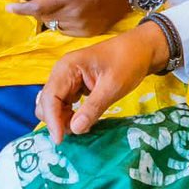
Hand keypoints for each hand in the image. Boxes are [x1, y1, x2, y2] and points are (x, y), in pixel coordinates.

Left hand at [5, 0, 135, 36]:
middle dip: (37, 9)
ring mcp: (82, 26)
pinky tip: (72, 11)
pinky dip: (64, 22)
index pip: (37, 7)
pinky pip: (68, 30)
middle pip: (44, 17)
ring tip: (60, 4)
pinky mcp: (89, 32)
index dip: (20, 9)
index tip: (9, 7)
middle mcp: (73, 14)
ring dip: (51, 16)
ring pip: (55, 25)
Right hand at [35, 21, 164, 140]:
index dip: (52, 120)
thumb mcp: (112, 86)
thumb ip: (93, 107)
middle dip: (56, 121)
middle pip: (47, 103)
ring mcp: (67, 80)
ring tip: (83, 129)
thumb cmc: (128, 61)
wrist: (141, 48)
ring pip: (54, 106)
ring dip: (62, 120)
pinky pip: (65, 105)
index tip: (60, 140)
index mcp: (67, 67)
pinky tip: (83, 122)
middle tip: (75, 135)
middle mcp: (62, 73)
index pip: (50, 97)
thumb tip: (74, 129)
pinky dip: (70, 116)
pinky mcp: (74, 87)